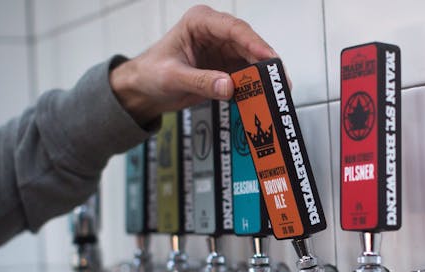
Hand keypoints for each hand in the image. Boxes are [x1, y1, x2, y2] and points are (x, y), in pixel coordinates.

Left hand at [109, 5, 276, 126]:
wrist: (144, 89)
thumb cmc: (151, 73)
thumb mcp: (172, 77)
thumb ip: (201, 81)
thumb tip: (228, 86)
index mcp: (199, 22)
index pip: (233, 29)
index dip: (254, 43)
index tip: (268, 58)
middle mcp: (215, 33)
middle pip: (248, 44)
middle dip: (265, 62)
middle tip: (280, 79)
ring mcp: (223, 50)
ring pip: (252, 60)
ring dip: (264, 76)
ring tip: (277, 91)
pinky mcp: (227, 68)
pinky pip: (247, 76)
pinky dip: (255, 87)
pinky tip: (262, 97)